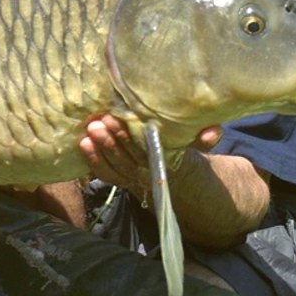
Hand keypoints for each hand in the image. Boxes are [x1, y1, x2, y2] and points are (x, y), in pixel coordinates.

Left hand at [78, 114, 222, 189]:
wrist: (176, 176)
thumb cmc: (183, 149)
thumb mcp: (197, 144)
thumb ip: (204, 138)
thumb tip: (213, 131)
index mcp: (164, 162)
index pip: (145, 151)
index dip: (130, 137)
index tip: (118, 119)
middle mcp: (145, 172)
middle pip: (126, 157)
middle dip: (111, 140)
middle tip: (99, 121)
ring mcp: (130, 176)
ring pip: (113, 165)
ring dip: (100, 149)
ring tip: (89, 129)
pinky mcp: (119, 176)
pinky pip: (105, 173)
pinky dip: (93, 161)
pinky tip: (82, 143)